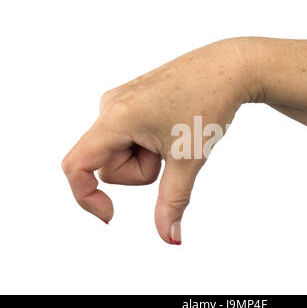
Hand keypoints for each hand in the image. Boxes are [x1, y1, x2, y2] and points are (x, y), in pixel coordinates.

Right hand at [62, 38, 256, 243]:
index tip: (112, 215)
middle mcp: (110, 106)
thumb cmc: (209, 104)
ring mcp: (120, 102)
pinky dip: (149, 145)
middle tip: (172, 151)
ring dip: (147, 158)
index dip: (86, 197)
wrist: (229, 69)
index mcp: (116, 117)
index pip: (76, 166)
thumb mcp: (189, 158)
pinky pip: (130, 138)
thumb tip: (170, 239)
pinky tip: (170, 128)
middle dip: (142, 171)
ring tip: (174, 136)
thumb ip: (174, 201)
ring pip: (121, 154)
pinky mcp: (132, 101)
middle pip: (110, 167)